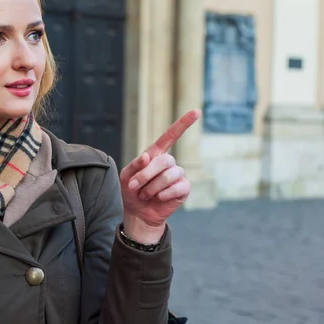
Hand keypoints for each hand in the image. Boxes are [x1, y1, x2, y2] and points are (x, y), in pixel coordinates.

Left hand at [119, 109, 200, 242]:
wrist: (138, 212)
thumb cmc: (132, 191)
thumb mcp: (126, 176)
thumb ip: (134, 165)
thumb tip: (147, 156)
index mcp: (156, 154)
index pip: (170, 136)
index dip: (183, 124)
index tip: (197, 112)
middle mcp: (169, 162)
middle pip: (164, 161)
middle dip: (146, 175)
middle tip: (135, 186)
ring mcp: (178, 175)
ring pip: (168, 176)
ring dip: (152, 187)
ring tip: (145, 195)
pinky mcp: (183, 188)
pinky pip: (176, 188)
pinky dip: (163, 194)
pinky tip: (158, 198)